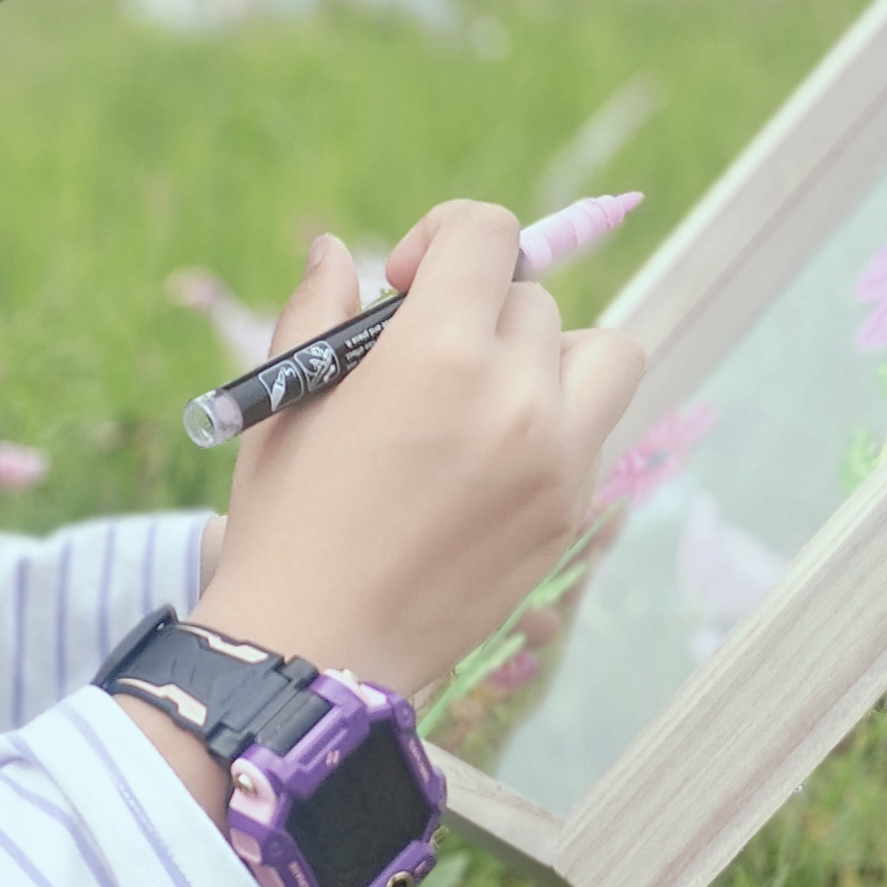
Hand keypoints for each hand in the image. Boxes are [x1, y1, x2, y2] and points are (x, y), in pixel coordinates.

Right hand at [193, 201, 645, 696]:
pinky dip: (553, 424)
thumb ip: (316, 315)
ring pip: (601, 355)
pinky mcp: (571, 511)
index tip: (403, 282)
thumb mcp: (285, 406)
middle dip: (478, 311)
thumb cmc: (284, 525)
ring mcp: (558, 459)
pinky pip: (591, 429)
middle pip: (534, 300)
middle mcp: (516, 397)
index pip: (489, 235)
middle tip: (424, 360)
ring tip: (487, 397)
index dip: (443, 236)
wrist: (316, 651)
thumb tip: (333, 252)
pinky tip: (485, 465)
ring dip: (550, 356)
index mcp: (437, 353)